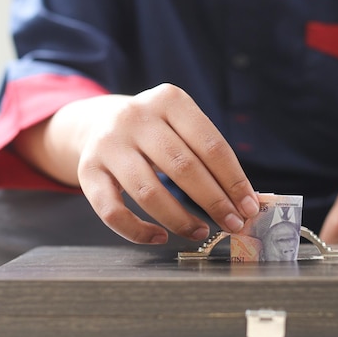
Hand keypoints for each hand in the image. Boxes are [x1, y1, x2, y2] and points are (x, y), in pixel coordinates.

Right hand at [15, 83, 259, 243]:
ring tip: (201, 232)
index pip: (211, 145)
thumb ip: (209, 155)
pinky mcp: (88, 171)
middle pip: (184, 167)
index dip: (234, 181)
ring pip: (149, 192)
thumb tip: (246, 201)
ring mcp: (109, 144)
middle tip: (234, 224)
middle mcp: (136, 117)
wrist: (96, 122)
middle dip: (215, 202)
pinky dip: (138, 231)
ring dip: (181, 219)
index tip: (250, 207)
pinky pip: (113, 211)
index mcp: (169, 100)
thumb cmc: (156, 132)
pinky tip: (160, 237)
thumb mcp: (181, 126)